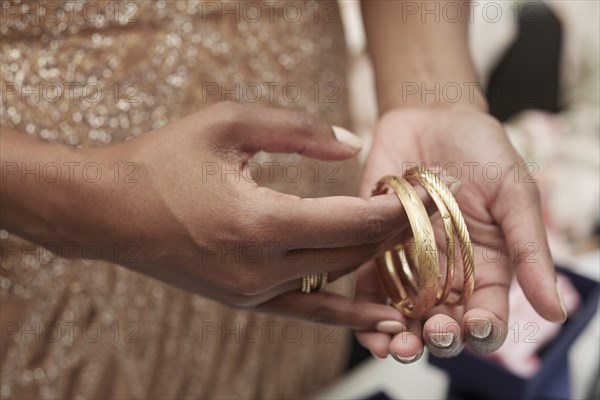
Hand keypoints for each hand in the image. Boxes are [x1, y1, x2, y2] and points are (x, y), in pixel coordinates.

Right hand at [12, 102, 441, 324]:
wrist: (107, 211)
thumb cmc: (163, 160)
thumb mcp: (229, 124)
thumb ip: (297, 129)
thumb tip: (353, 143)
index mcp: (257, 222)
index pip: (348, 221)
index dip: (391, 209)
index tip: (423, 196)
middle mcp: (258, 269)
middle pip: (349, 254)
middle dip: (391, 233)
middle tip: (426, 214)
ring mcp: (251, 293)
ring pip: (334, 282)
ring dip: (372, 263)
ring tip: (413, 249)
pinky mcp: (244, 302)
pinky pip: (307, 311)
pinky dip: (344, 312)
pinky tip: (382, 319)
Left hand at [355, 106, 565, 360]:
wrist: (431, 116)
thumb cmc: (482, 153)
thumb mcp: (515, 196)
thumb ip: (529, 251)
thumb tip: (555, 312)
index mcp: (486, 268)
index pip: (487, 315)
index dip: (484, 330)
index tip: (477, 325)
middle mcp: (446, 274)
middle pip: (443, 325)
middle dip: (438, 339)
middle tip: (433, 335)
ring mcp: (409, 264)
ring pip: (404, 316)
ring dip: (398, 338)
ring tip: (394, 347)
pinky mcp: (374, 249)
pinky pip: (369, 288)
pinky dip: (366, 311)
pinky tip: (366, 326)